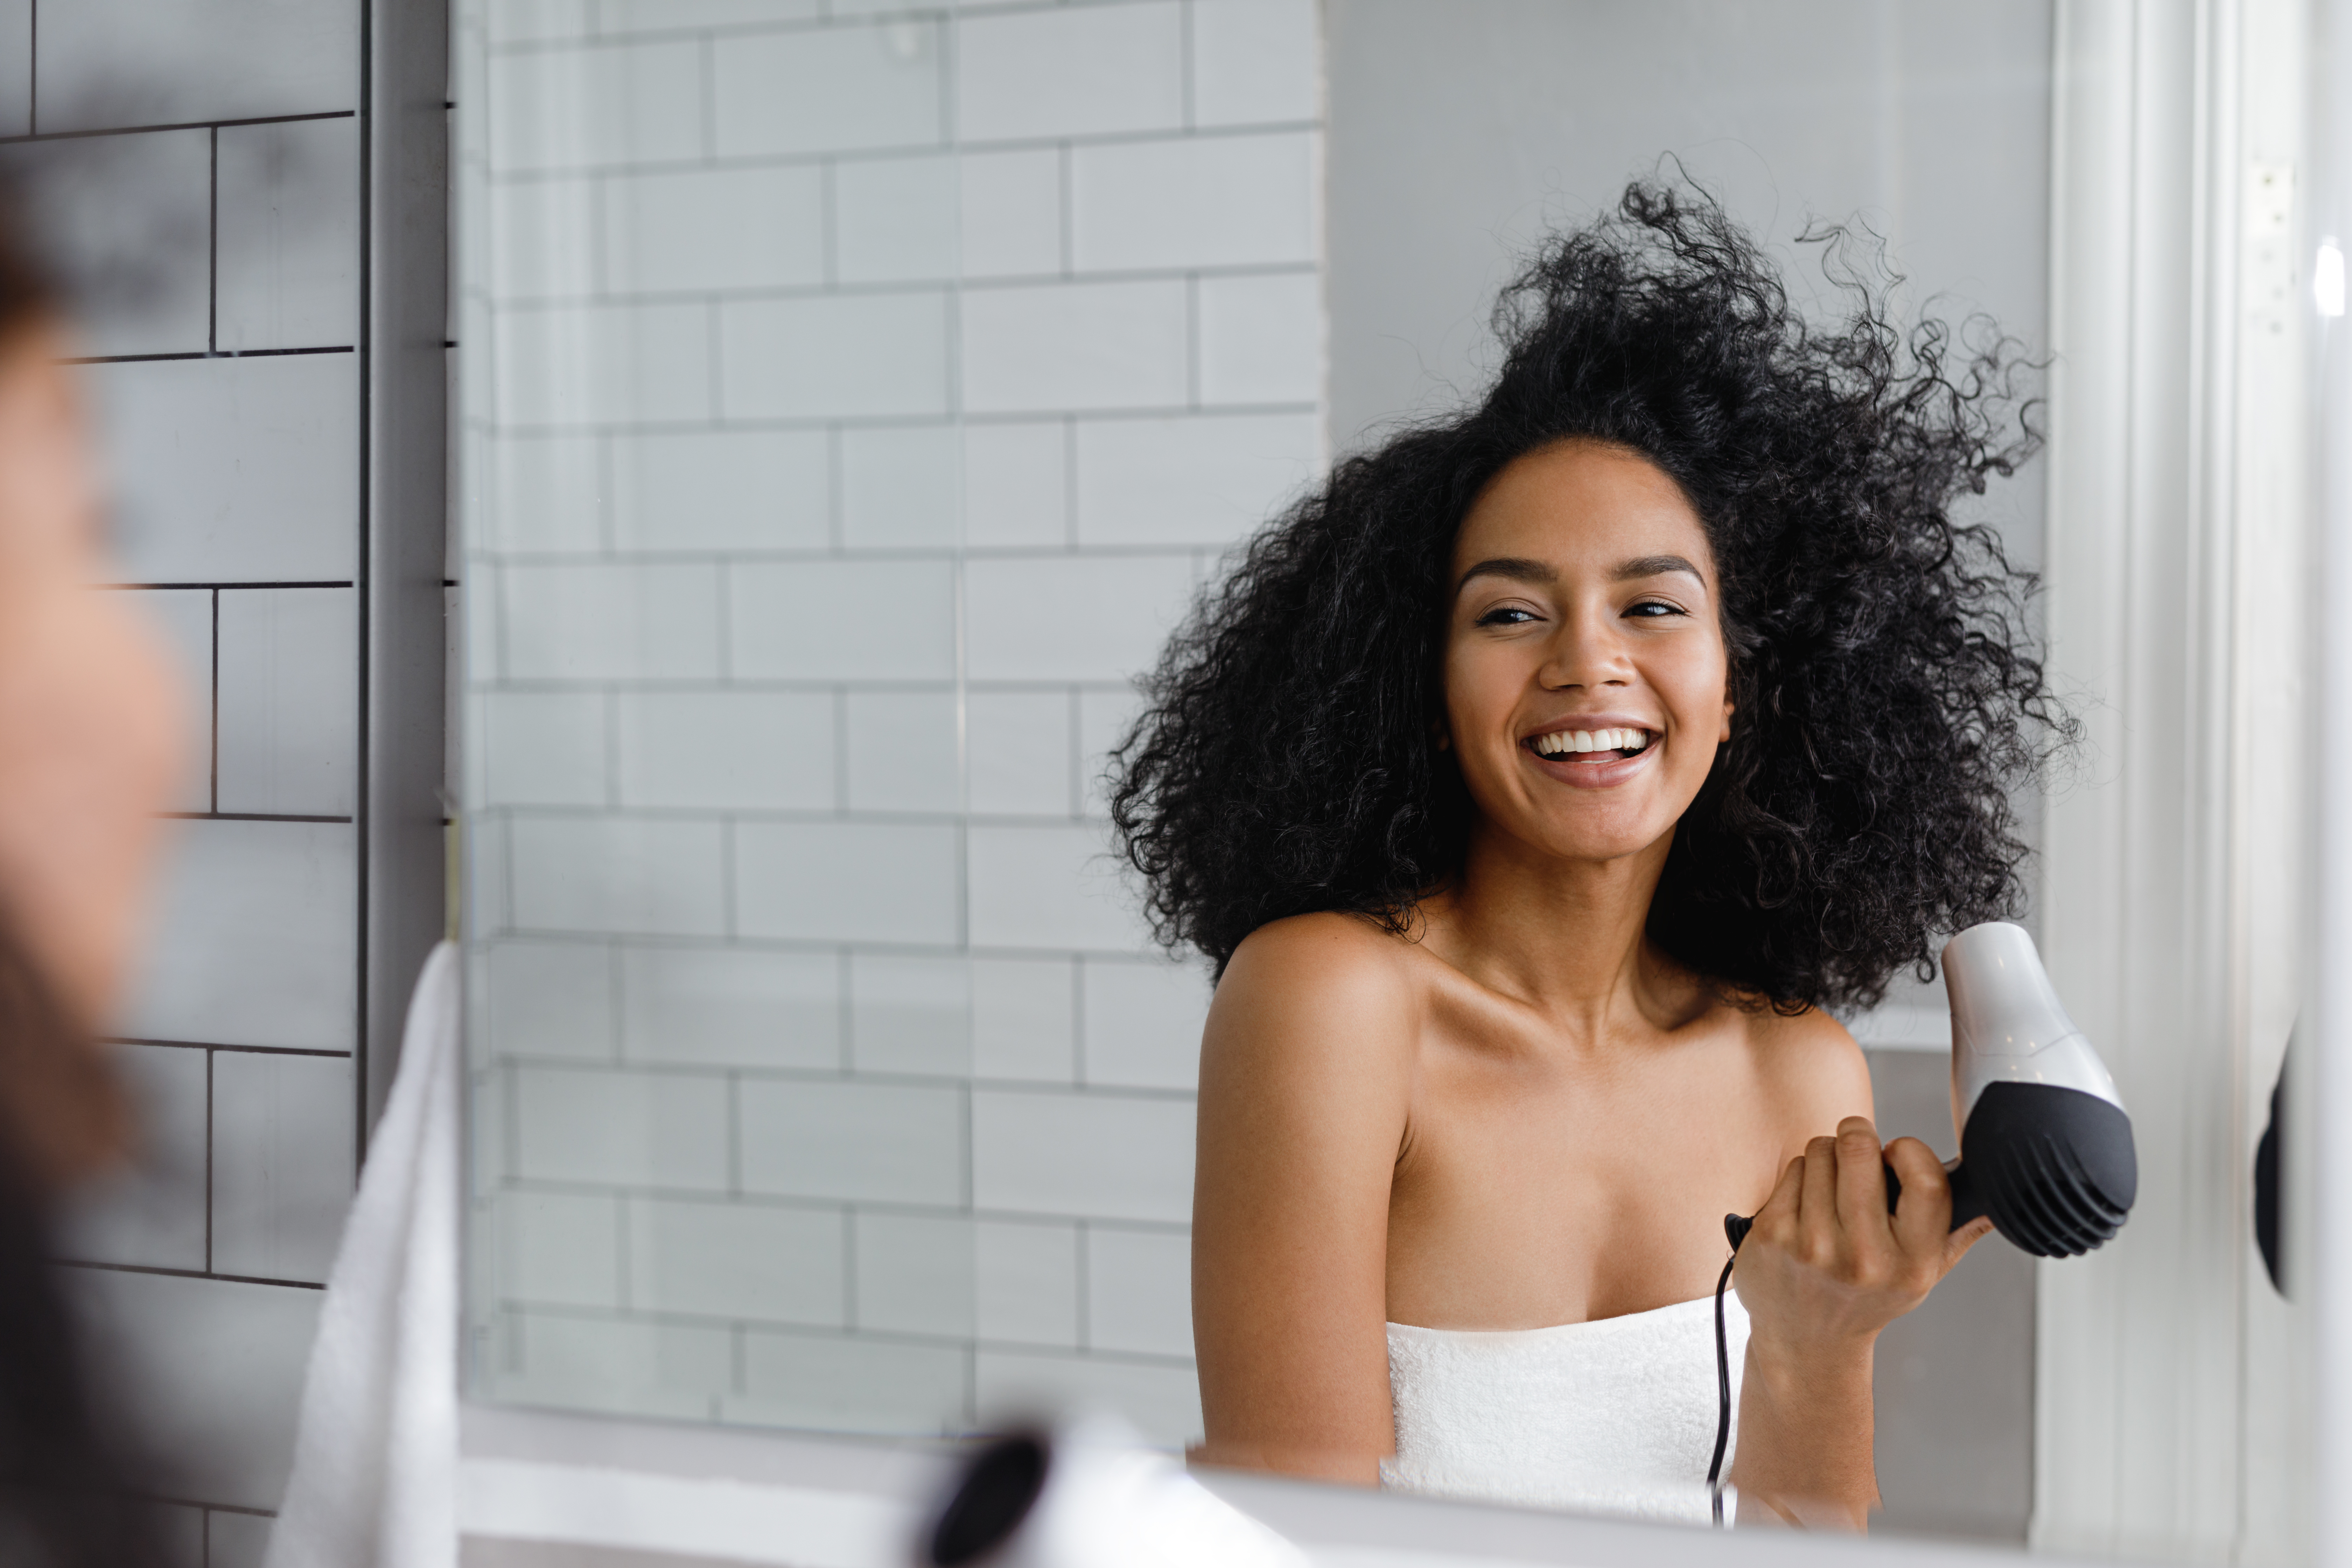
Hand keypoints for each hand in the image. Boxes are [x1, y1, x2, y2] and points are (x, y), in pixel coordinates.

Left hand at [1732, 1117, 1993, 1363]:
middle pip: (1858, 1148)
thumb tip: (1998, 1196)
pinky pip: (1792, 1170)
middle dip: (1858, 1136)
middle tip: (1858, 1151)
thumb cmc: (1868, 1296)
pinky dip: (1800, 1177)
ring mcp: (1813, 1246)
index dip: (1909, 1149)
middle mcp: (1864, 1257)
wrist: (1809, 1342)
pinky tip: (1807, 1208)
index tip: (1897, 1153)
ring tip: (1834, 1191)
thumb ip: (1959, 1229)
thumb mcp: (1924, 1272)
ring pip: (1820, 1151)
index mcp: (1912, 1262)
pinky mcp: (1773, 1236)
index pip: (1926, 1178)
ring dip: (1827, 1157)